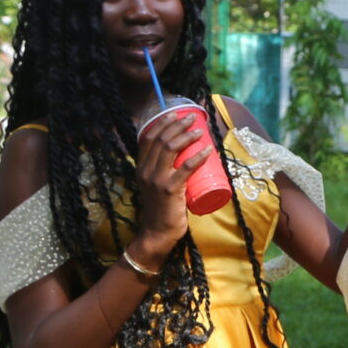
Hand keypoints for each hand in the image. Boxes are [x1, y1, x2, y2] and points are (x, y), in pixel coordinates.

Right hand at [130, 105, 210, 265]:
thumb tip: (182, 159)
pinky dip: (197, 157)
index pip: (147, 138)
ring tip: (199, 130)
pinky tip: (207, 150)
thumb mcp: (154, 186)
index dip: (161, 123)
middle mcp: (145, 170)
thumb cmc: (161, 210)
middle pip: (160, 139)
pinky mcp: (170, 189)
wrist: (156, 233)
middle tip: (192, 118)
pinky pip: (185, 168)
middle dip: (177, 124)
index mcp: (140, 167)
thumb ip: (162, 173)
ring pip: (170, 148)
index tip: (174, 114)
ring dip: (186, 135)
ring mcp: (156, 179)